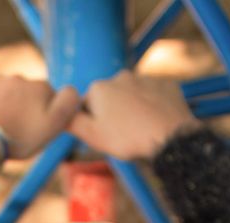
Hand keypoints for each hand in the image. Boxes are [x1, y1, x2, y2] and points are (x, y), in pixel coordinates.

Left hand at [0, 75, 80, 159]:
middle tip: (18, 129)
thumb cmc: (20, 137)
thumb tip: (72, 89)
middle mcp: (18, 78)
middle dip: (24, 107)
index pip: (48, 96)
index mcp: (39, 87)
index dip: (45, 112)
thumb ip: (68, 103)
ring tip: (2, 127)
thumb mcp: (54, 125)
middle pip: (26, 93)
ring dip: (6, 105)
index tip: (36, 127)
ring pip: (5, 93)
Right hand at [69, 71, 199, 159]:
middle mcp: (121, 76)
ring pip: (133, 96)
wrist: (170, 137)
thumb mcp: (92, 136)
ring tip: (141, 129)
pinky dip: (153, 106)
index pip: (87, 104)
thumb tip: (60, 113)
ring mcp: (146, 78)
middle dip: (114, 113)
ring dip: (134, 109)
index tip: (105, 135)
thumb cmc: (128, 138)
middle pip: (110, 98)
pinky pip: (155, 96)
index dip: (94, 122)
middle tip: (123, 135)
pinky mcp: (166, 85)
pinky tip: (156, 122)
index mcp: (99, 87)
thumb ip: (71, 122)